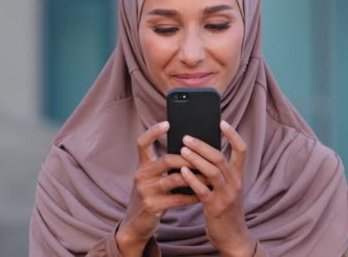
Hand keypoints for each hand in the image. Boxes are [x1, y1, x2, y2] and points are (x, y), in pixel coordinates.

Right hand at [116, 121, 199, 255]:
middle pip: (166, 160)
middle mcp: (140, 175)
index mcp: (142, 165)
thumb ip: (166, 166)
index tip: (168, 123)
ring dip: (195, 178)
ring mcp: (144, 191)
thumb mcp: (154, 179)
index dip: (153, 132)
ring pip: (174, 179)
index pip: (142, 143)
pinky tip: (202, 194)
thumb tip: (192, 151)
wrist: (137, 223)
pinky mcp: (151, 206)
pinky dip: (191, 196)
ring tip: (210, 177)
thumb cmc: (152, 196)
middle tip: (206, 158)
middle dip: (189, 159)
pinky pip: (176, 199)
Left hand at [179, 120, 255, 256]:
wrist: (233, 237)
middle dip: (202, 145)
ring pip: (212, 171)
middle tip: (186, 137)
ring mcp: (227, 195)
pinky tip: (181, 171)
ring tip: (182, 150)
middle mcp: (235, 183)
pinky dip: (192, 179)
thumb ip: (219, 173)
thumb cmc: (226, 209)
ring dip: (195, 159)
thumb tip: (201, 153)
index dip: (232, 134)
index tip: (221, 122)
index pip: (241, 150)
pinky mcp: (216, 207)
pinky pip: (203, 190)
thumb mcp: (227, 188)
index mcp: (238, 176)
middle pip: (220, 157)